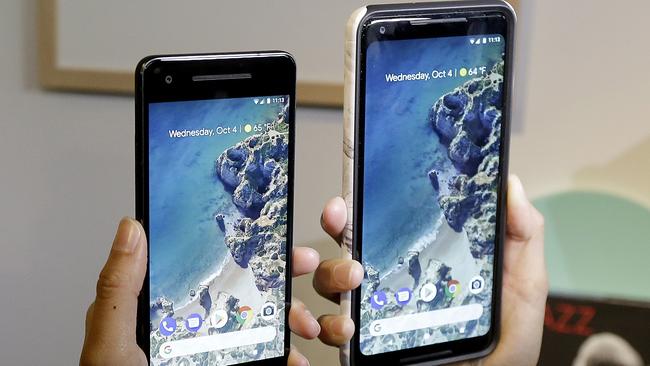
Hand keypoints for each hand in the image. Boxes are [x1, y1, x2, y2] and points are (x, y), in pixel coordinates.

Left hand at [80, 218, 320, 365]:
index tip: (272, 233)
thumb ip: (119, 287)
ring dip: (293, 316)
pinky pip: (266, 357)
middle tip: (303, 266)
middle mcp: (195, 322)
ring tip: (306, 324)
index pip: (209, 262)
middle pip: (247, 287)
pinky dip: (288, 356)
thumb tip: (131, 230)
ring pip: (264, 322)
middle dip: (282, 274)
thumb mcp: (112, 337)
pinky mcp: (231, 365)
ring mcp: (216, 349)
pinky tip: (297, 358)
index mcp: (167, 304)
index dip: (244, 244)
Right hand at [314, 175, 547, 365]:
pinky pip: (334, 330)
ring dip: (332, 274)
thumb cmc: (508, 340)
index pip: (384, 220)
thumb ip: (521, 234)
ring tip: (354, 281)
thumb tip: (511, 183)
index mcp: (422, 256)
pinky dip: (329, 324)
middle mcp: (391, 279)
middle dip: (335, 226)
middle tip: (343, 221)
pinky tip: (346, 326)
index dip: (362, 202)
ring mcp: (376, 311)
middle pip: (347, 243)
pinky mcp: (368, 344)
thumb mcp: (522, 283)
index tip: (353, 192)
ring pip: (331, 282)